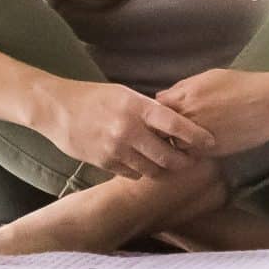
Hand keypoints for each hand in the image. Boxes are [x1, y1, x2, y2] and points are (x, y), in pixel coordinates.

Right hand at [44, 81, 213, 178]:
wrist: (57, 109)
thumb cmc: (93, 97)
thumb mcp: (124, 94)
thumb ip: (148, 109)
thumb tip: (175, 121)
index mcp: (137, 107)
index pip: (176, 125)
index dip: (197, 136)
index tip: (211, 142)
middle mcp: (129, 129)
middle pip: (168, 156)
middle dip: (184, 161)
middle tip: (192, 160)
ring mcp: (116, 148)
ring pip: (152, 169)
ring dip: (163, 169)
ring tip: (169, 164)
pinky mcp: (104, 162)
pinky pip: (132, 174)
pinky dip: (141, 171)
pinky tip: (142, 164)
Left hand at [155, 67, 268, 154]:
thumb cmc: (243, 86)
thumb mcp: (209, 77)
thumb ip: (183, 88)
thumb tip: (162, 97)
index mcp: (186, 97)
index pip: (155, 110)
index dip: (154, 114)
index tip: (157, 116)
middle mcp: (188, 118)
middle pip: (160, 131)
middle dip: (160, 132)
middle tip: (163, 132)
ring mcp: (198, 137)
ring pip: (174, 146)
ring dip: (175, 144)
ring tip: (180, 141)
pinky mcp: (211, 152)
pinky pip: (191, 155)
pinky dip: (191, 152)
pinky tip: (197, 146)